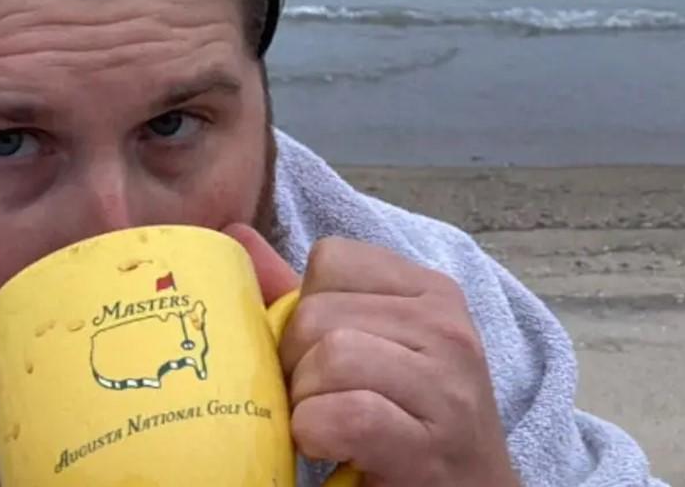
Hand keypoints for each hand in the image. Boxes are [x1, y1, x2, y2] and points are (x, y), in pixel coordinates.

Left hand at [225, 224, 519, 486]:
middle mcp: (446, 326)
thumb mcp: (370, 348)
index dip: (305, 310)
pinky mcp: (430, 443)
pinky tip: (333, 449)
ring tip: (330, 428)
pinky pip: (344, 414)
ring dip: (308, 404)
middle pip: (319, 312)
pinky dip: (318, 435)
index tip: (322, 357)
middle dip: (297, 365)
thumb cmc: (410, 423)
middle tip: (321, 403)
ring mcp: (446, 383)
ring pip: (329, 357)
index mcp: (430, 291)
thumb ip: (308, 296)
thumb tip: (238, 236)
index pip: (332, 259)